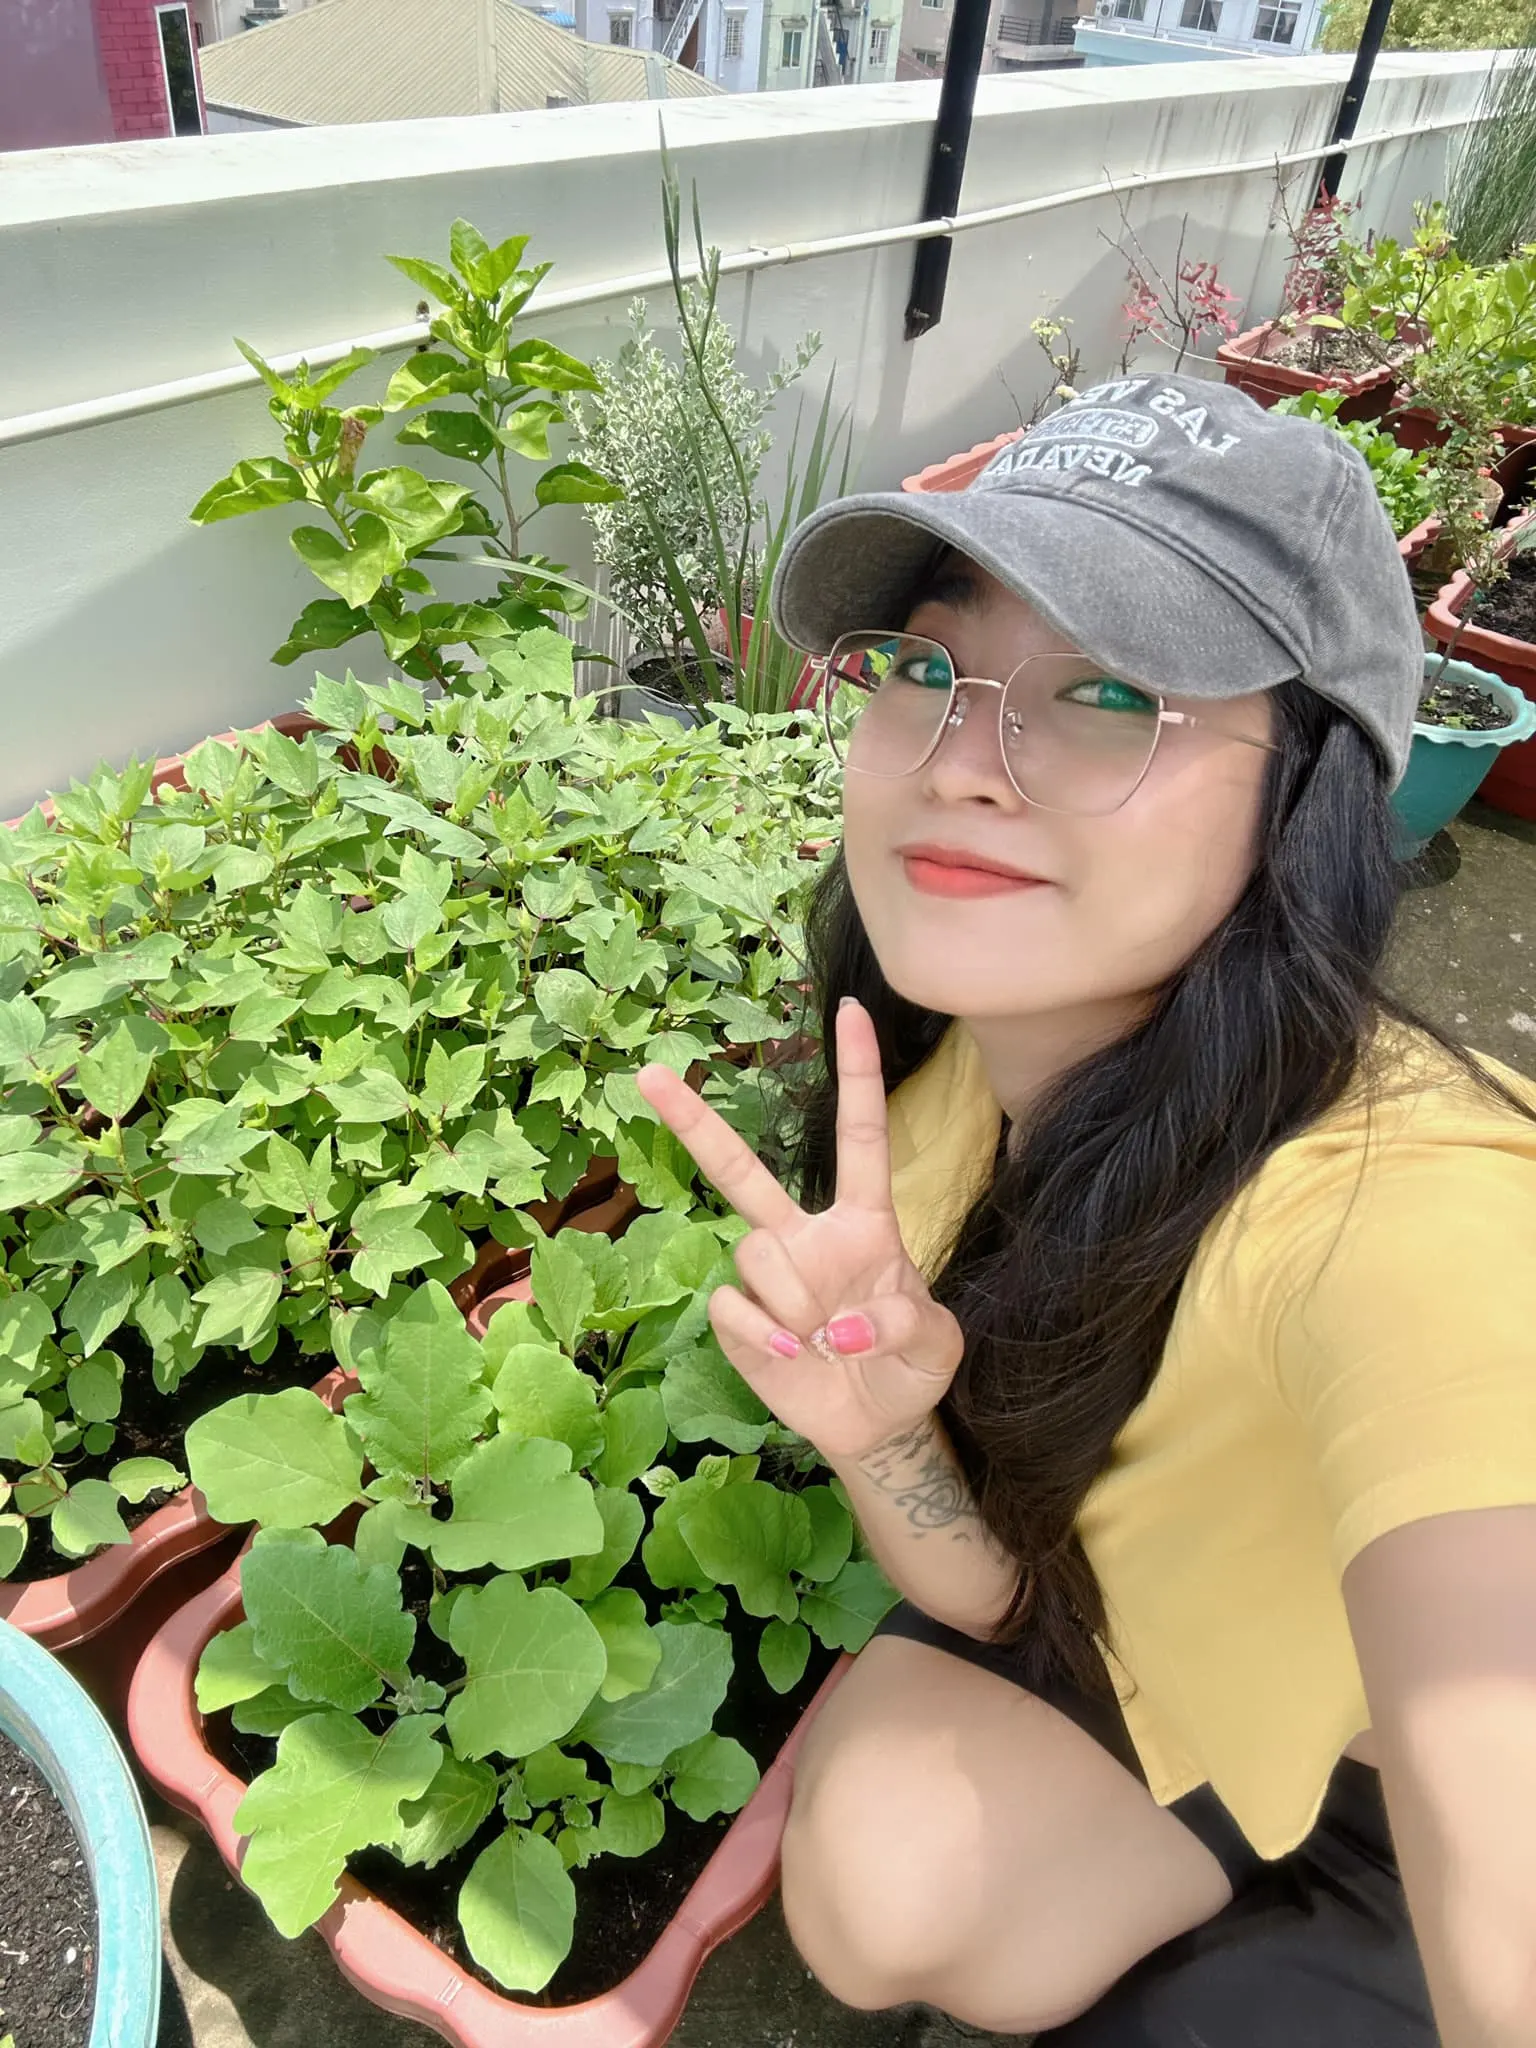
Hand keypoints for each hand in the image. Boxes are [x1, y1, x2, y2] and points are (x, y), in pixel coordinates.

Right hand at [634, 998, 963, 1464]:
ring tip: (822, 1337)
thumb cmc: (908, 1368)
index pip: (861, 1138)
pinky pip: (732, 1304)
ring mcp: (768, 1276)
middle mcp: (806, 1236)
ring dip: (793, 1296)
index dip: (857, 1075)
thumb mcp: (938, 1346)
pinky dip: (762, 1330)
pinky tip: (790, 1351)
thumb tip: (839, 1326)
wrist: (875, 1427)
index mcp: (864, 1223)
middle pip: (744, 1170)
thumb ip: (906, 1323)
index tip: (851, 1011)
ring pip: (754, 1249)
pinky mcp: (739, 1318)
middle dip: (694, 1123)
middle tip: (650, 1073)